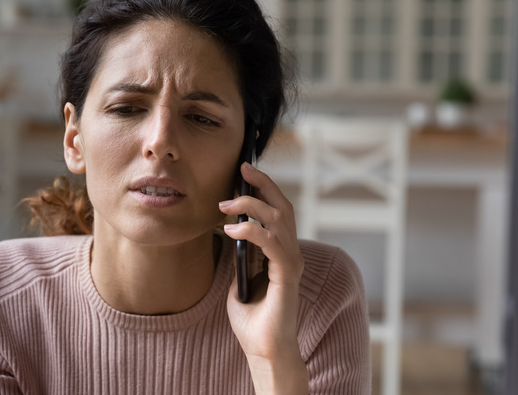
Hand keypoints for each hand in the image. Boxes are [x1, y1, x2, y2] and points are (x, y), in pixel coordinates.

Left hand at [219, 163, 307, 393]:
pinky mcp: (287, 275)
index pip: (277, 211)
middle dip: (263, 184)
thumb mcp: (238, 278)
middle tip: (243, 168)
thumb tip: (228, 231)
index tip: (244, 171)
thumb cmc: (251, 318)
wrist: (262, 348)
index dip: (263, 188)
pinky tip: (232, 230)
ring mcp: (291, 262)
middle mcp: (290, 253)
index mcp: (280, 252)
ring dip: (251, 206)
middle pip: (283, 206)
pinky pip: (272, 243)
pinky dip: (252, 231)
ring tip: (225, 205)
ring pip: (279, 219)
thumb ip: (238, 256)